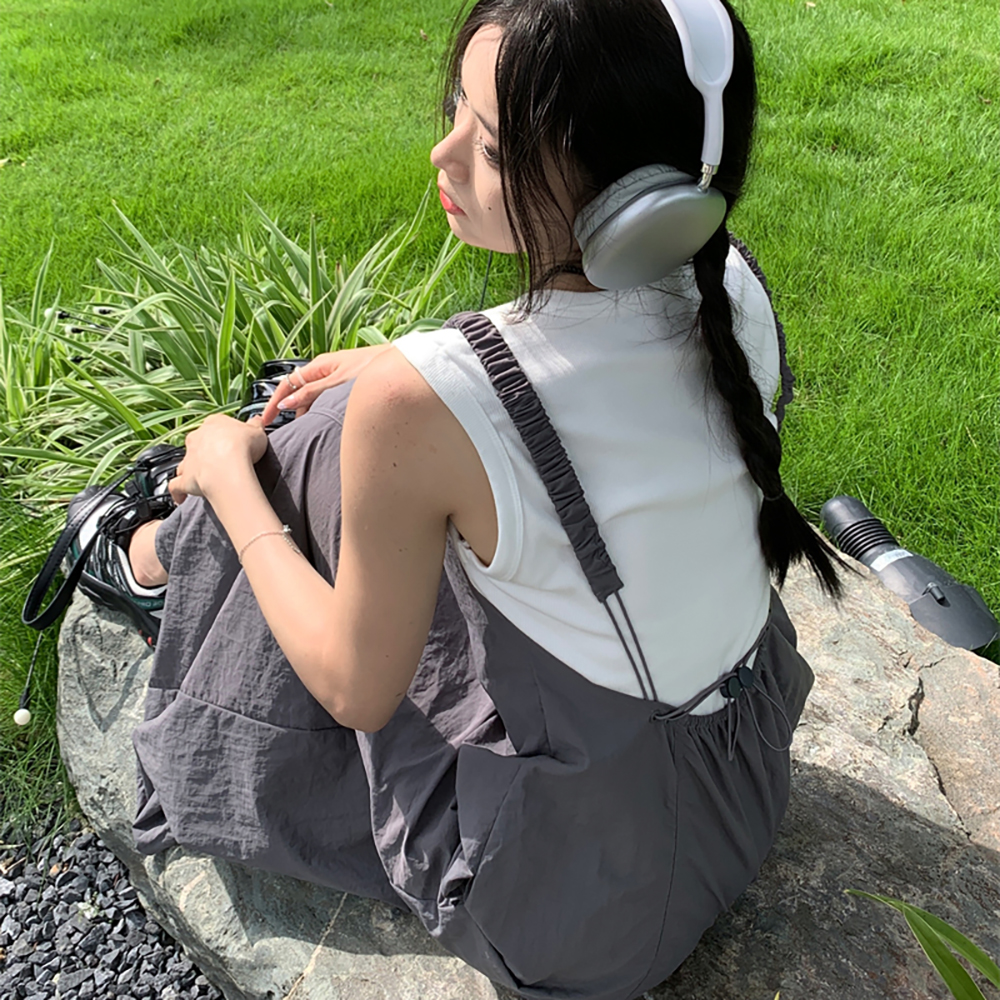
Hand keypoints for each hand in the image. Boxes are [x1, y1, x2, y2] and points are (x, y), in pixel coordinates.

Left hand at [168, 414, 267, 504]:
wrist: (229, 468)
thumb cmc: (243, 447)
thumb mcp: (257, 431)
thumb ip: (255, 425)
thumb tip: (256, 420)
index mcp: (213, 423)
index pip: (216, 425)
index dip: (224, 434)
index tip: (233, 441)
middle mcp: (197, 439)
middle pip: (197, 443)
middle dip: (205, 450)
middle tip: (221, 460)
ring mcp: (188, 459)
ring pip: (184, 463)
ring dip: (189, 469)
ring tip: (202, 478)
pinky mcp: (185, 479)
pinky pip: (176, 486)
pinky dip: (177, 492)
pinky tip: (181, 498)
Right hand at [260, 345, 392, 425]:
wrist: (406, 365)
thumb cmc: (374, 367)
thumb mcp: (337, 383)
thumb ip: (312, 393)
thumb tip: (287, 404)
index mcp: (321, 365)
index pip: (288, 384)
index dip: (274, 403)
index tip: (265, 421)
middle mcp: (328, 371)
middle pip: (300, 393)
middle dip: (290, 412)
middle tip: (284, 433)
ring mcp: (339, 381)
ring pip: (315, 399)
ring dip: (307, 415)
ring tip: (304, 435)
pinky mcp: (351, 391)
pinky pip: (329, 403)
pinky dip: (323, 414)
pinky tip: (325, 428)